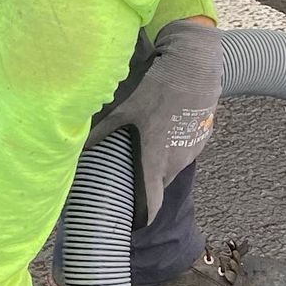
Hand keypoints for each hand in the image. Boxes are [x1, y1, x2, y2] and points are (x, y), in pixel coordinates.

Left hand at [89, 18, 221, 223]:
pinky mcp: (203, 134)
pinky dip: (175, 145)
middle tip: (131, 176)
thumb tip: (81, 145)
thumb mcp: (126, 107)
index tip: (133, 221)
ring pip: (174, 166)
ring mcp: (193, 149)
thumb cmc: (159, 86)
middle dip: (148, 184)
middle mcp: (178, 161)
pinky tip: (167, 128)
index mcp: (157, 159)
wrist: (196, 64)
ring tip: (148, 148)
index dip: (143, 215)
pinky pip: (186, 149)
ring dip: (162, 163)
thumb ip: (103, 130)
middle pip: (161, 183)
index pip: (153, 202)